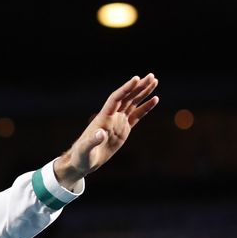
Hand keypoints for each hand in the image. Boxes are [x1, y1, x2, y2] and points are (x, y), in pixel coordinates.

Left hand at [55, 73, 158, 188]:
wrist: (83, 162)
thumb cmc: (81, 156)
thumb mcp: (85, 150)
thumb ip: (92, 141)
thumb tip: (101, 133)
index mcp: (103, 118)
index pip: (116, 99)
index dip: (126, 89)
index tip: (137, 79)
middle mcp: (111, 116)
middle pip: (127, 97)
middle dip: (139, 87)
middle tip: (151, 75)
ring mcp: (118, 122)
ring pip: (133, 103)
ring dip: (143, 92)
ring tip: (154, 81)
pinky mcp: (124, 129)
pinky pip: (137, 115)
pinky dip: (146, 107)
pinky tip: (155, 99)